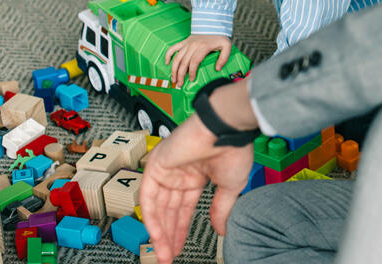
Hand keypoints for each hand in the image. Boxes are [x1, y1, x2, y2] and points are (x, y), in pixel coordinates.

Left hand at [139, 114, 253, 263]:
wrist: (226, 129)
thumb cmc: (233, 149)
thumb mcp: (230, 188)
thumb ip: (221, 210)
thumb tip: (222, 230)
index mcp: (196, 175)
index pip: (183, 208)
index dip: (181, 229)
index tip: (180, 247)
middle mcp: (179, 173)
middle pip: (168, 210)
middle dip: (169, 235)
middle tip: (168, 256)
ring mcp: (166, 169)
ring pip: (157, 206)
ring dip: (159, 232)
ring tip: (164, 253)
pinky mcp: (156, 165)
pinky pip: (148, 197)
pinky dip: (151, 217)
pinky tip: (157, 235)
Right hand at [166, 34, 231, 87]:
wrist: (213, 25)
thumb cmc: (220, 37)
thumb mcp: (227, 46)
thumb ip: (224, 58)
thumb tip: (217, 69)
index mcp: (203, 47)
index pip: (194, 62)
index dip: (191, 72)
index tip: (191, 80)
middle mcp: (193, 45)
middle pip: (184, 62)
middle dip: (180, 74)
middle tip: (179, 84)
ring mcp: (187, 43)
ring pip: (177, 57)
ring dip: (174, 69)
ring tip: (173, 79)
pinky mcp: (184, 42)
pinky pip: (173, 48)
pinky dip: (168, 55)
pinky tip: (166, 63)